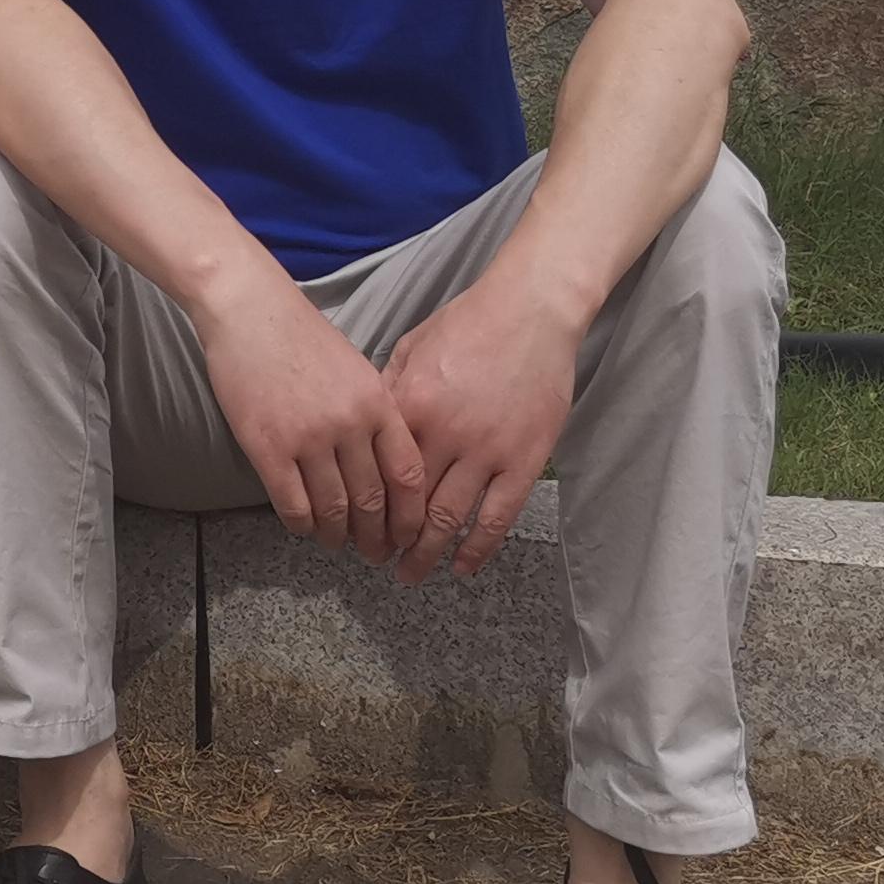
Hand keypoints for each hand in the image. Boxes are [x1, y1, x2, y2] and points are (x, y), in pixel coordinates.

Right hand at [197, 279, 425, 565]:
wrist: (250, 310)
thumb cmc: (302, 336)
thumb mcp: (356, 369)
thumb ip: (375, 413)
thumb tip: (385, 465)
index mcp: (377, 403)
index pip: (407, 476)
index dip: (410, 515)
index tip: (408, 535)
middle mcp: (349, 424)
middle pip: (373, 500)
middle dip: (377, 537)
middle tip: (375, 554)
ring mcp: (308, 438)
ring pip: (333, 509)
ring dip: (337, 536)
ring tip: (337, 544)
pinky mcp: (268, 447)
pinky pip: (292, 504)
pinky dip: (301, 525)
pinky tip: (303, 528)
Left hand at [379, 283, 581, 581]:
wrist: (531, 310)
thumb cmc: (468, 323)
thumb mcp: (411, 349)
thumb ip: (387, 392)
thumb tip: (365, 430)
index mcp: (410, 406)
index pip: (376, 472)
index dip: (362, 507)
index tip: (352, 527)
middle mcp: (445, 435)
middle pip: (407, 504)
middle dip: (387, 540)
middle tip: (377, 560)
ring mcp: (487, 451)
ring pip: (449, 519)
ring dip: (426, 553)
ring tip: (410, 573)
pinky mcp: (525, 460)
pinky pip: (498, 517)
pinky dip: (478, 548)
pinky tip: (462, 567)